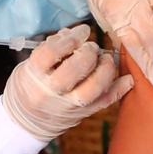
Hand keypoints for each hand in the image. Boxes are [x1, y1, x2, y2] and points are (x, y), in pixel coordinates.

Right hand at [1, 25, 133, 141]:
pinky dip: (119, 89)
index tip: (82, 32)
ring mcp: (68, 106)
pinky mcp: (82, 114)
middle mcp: (50, 92)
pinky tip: (126, 78)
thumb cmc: (28, 85)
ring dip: (105, 69)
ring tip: (106, 59)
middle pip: (74, 69)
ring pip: (93, 88)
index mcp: (33, 76)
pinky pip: (105, 102)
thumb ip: (52, 48)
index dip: (70, 38)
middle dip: (89, 53)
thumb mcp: (29, 64)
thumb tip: (76, 33)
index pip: (51, 52)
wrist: (25, 122)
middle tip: (92, 47)